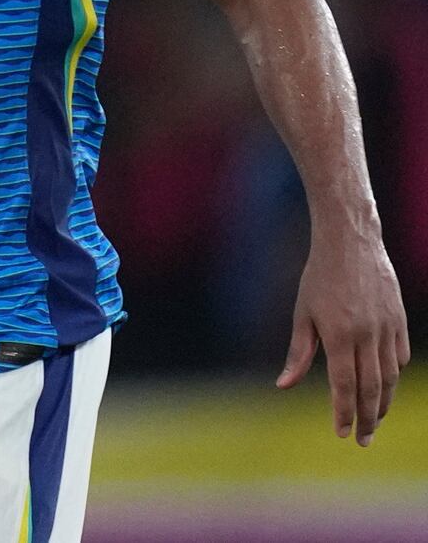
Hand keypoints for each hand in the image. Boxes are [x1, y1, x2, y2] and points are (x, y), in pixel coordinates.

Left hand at [278, 224, 408, 444]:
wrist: (351, 243)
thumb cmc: (319, 278)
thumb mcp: (302, 313)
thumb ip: (298, 352)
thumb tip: (283, 385)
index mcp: (339, 335)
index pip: (343, 385)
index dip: (343, 412)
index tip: (341, 433)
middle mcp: (367, 335)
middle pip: (371, 388)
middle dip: (368, 419)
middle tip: (362, 441)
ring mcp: (388, 328)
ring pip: (389, 377)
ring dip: (384, 403)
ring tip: (375, 421)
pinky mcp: (400, 321)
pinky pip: (399, 356)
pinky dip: (393, 375)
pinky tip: (384, 386)